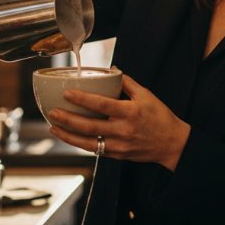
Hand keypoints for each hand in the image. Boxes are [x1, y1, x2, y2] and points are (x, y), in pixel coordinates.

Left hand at [46, 75, 190, 171]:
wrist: (173, 144)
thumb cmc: (160, 117)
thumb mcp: (147, 95)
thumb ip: (128, 82)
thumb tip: (111, 69)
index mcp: (130, 112)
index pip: (101, 105)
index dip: (82, 99)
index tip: (67, 93)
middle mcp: (122, 130)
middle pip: (88, 126)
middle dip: (67, 119)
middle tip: (52, 112)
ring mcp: (118, 145)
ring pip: (87, 142)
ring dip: (67, 135)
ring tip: (53, 127)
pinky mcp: (117, 155)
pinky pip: (94, 149)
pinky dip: (79, 143)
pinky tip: (69, 136)